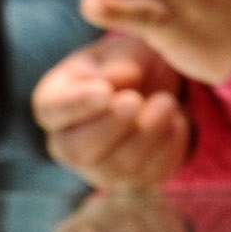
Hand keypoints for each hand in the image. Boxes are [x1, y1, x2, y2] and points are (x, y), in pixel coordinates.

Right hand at [33, 34, 191, 189]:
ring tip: (168, 102)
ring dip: (148, 135)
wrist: (158, 86)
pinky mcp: (134, 181)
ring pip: (118, 167)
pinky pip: (151, 175)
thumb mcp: (122, 50)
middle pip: (78, 150)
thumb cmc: (128, 62)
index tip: (105, 91)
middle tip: (135, 100)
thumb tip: (115, 82)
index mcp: (53, 104)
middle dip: (111, 126)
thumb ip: (118, 63)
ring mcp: (100, 169)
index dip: (77, 105)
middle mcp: (68, 144)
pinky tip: (179, 121)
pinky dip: (170, 148)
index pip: (52, 110)